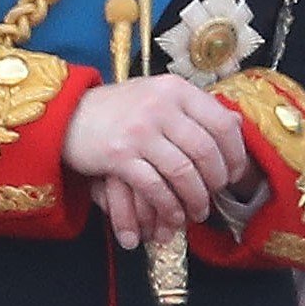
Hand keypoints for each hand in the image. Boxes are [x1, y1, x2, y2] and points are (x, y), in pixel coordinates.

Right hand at [60, 74, 248, 248]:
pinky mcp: (118, 155)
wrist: (66, 114)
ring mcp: (138, 130)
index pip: (222, 124)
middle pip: (206, 151)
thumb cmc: (121, 109)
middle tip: (218, 194)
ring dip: (196, 198)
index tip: (236, 173)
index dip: (236, 154)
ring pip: (184, 172)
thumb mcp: (159, 96)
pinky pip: (155, 187)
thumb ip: (195, 109)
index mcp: (176, 89)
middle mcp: (160, 106)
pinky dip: (170, 205)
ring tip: (199, 211)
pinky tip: (175, 215)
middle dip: (217, 180)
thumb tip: (237, 124)